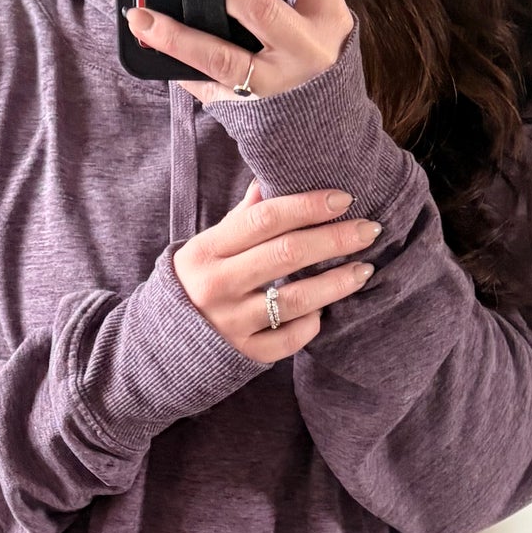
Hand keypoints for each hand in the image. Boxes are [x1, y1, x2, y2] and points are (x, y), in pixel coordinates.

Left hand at [123, 0, 355, 104]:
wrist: (323, 115)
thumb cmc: (309, 46)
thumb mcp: (316, 11)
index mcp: (328, 15)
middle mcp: (307, 49)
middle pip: (261, 9)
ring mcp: (278, 82)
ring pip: (223, 58)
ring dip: (177, 36)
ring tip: (141, 17)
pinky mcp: (250, 105)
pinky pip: (209, 85)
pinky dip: (180, 67)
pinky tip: (153, 49)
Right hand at [173, 177, 379, 363]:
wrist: (162, 341)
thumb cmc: (196, 282)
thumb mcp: (208, 245)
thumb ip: (243, 217)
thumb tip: (272, 177)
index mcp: (207, 251)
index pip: (265, 219)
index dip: (308, 206)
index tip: (344, 199)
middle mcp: (218, 286)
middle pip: (287, 255)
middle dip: (335, 239)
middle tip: (369, 229)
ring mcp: (231, 324)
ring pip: (296, 300)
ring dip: (337, 283)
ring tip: (364, 269)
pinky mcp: (243, 354)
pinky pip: (288, 340)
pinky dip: (311, 324)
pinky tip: (324, 311)